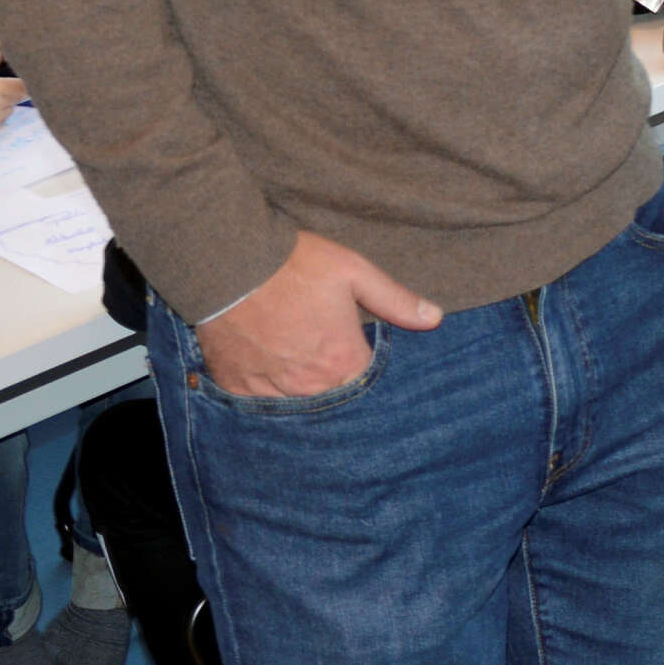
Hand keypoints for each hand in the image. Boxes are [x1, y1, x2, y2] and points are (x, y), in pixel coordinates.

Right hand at [197, 231, 441, 398]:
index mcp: (343, 363)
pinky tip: (264, 364)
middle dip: (331, 380)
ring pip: (294, 402)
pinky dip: (263, 387)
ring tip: (293, 357)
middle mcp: (310, 386)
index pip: (365, 384)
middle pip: (330, 397)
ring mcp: (271, 390)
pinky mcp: (237, 386)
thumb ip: (395, 300)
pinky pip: (256, 400)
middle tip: (318, 350)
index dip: (360, 365)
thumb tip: (434, 319)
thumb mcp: (353, 271)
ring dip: (298, 387)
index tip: (352, 349)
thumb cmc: (293, 264)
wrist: (228, 261)